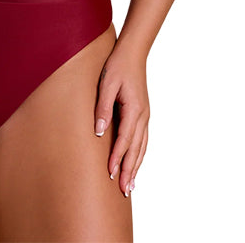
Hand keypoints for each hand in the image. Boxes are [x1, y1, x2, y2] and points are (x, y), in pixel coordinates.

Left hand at [94, 41, 148, 197]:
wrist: (133, 53)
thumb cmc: (117, 66)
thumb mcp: (107, 84)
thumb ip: (102, 108)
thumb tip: (99, 132)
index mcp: (134, 110)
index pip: (125, 140)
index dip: (118, 158)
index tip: (111, 174)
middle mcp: (143, 116)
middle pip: (136, 149)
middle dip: (130, 171)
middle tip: (124, 191)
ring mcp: (145, 116)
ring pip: (142, 147)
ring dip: (136, 166)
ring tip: (131, 185)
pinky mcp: (143, 114)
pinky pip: (143, 140)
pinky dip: (140, 155)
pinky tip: (135, 163)